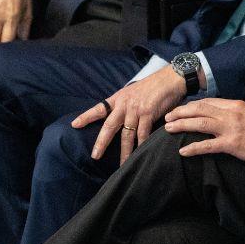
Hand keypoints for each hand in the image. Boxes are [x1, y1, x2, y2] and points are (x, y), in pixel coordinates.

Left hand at [74, 66, 193, 163]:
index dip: (86, 116)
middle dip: (101, 142)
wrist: (170, 79)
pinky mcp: (148, 114)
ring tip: (122, 164)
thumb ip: (125, 104)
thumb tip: (120, 117)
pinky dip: (142, 145)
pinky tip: (140, 154)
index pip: (99, 108)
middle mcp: (124, 104)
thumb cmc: (153, 86)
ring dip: (125, 151)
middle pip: (109, 126)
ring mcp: (136, 110)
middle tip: (95, 156)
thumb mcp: (133, 91)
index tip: (74, 125)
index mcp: (118, 98)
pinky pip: (143, 134)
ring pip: (127, 134)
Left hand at [163, 99, 244, 167]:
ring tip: (168, 129)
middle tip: (168, 117)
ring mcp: (231, 129)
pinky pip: (208, 146)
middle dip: (181, 112)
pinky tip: (183, 151)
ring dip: (181, 125)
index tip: (182, 109)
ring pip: (200, 123)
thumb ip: (240, 111)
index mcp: (236, 104)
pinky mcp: (232, 145)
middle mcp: (231, 113)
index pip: (209, 102)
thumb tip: (230, 112)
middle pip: (199, 109)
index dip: (193, 105)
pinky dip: (193, 147)